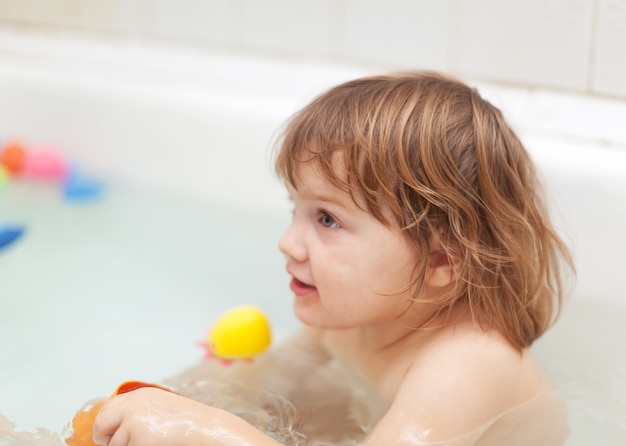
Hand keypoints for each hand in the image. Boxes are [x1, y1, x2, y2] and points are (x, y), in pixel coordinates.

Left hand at [92, 387, 247, 445]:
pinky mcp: (138, 440)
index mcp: (140, 395)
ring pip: (116, 445)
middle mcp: (133, 405)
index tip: (107, 434)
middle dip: (105, 437)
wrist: (205, 428)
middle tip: (112, 443)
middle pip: (101, 425)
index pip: (107, 409)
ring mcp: (134, 423)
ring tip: (153, 442)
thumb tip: (114, 426)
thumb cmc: (188, 421)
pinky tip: (156, 445)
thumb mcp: (160, 407)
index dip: (106, 424)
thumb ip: (138, 411)